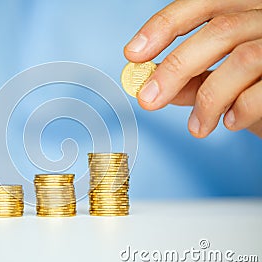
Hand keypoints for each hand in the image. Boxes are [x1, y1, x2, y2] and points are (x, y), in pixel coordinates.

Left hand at [124, 0, 261, 137]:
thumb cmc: (258, 83)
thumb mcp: (221, 76)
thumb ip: (191, 77)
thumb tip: (153, 85)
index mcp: (243, 9)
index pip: (200, 5)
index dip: (163, 27)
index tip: (133, 53)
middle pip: (219, 30)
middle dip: (175, 68)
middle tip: (148, 100)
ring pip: (242, 59)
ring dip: (208, 100)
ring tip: (197, 127)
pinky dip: (240, 110)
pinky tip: (228, 123)